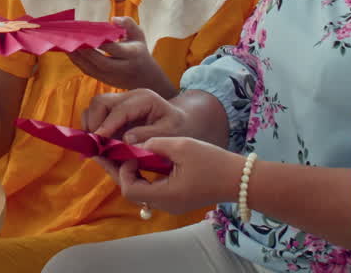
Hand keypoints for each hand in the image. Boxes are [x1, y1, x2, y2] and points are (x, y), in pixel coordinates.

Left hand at [67, 17, 172, 95]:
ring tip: (65, 43)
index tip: (90, 32)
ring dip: (77, 57)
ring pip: (92, 69)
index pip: (115, 49)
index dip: (102, 42)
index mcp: (132, 54)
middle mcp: (122, 68)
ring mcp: (112, 77)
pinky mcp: (103, 80)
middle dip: (86, 51)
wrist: (144, 78)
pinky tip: (69, 50)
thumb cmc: (139, 50)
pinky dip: (77, 62)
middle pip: (101, 62)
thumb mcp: (139, 35)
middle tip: (72, 38)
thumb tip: (113, 19)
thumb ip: (128, 24)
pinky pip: (88, 72)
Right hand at [82, 88, 189, 142]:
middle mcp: (129, 96)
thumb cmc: (178, 127)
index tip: (98, 142)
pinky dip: (93, 127)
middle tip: (97, 146)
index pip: (119, 110)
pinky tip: (101, 143)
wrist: (180, 122)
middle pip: (100, 102)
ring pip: (94, 106)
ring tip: (98, 145)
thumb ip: (148, 135)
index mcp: (145, 98)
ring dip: (91, 125)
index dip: (106, 126)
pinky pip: (96, 114)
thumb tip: (125, 140)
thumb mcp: (169, 133)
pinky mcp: (115, 109)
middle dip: (94, 123)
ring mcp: (120, 101)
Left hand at [108, 137, 241, 214]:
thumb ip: (155, 144)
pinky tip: (143, 160)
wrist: (241, 179)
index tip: (131, 153)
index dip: (123, 170)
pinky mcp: (178, 200)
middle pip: (133, 192)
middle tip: (109, 152)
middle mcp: (166, 205)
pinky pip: (154, 190)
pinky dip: (145, 176)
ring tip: (124, 153)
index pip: (130, 189)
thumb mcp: (182, 146)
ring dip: (133, 173)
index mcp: (166, 195)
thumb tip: (136, 144)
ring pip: (142, 191)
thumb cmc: (213, 162)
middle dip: (121, 171)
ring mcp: (172, 204)